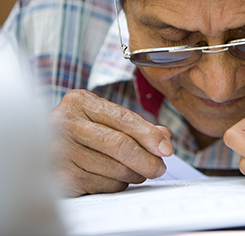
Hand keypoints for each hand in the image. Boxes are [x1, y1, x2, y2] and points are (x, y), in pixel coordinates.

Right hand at [50, 89, 172, 195]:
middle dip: (147, 160)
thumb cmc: (79, 131)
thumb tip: (164, 137)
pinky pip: (101, 185)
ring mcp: (58, 150)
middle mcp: (64, 123)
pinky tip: (117, 179)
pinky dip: (117, 185)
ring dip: (134, 174)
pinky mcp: (58, 176)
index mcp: (79, 102)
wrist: (35, 147)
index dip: (150, 135)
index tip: (167, 148)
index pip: (124, 119)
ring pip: (113, 168)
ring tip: (139, 172)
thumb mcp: (103, 118)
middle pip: (119, 145)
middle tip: (160, 168)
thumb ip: (134, 125)